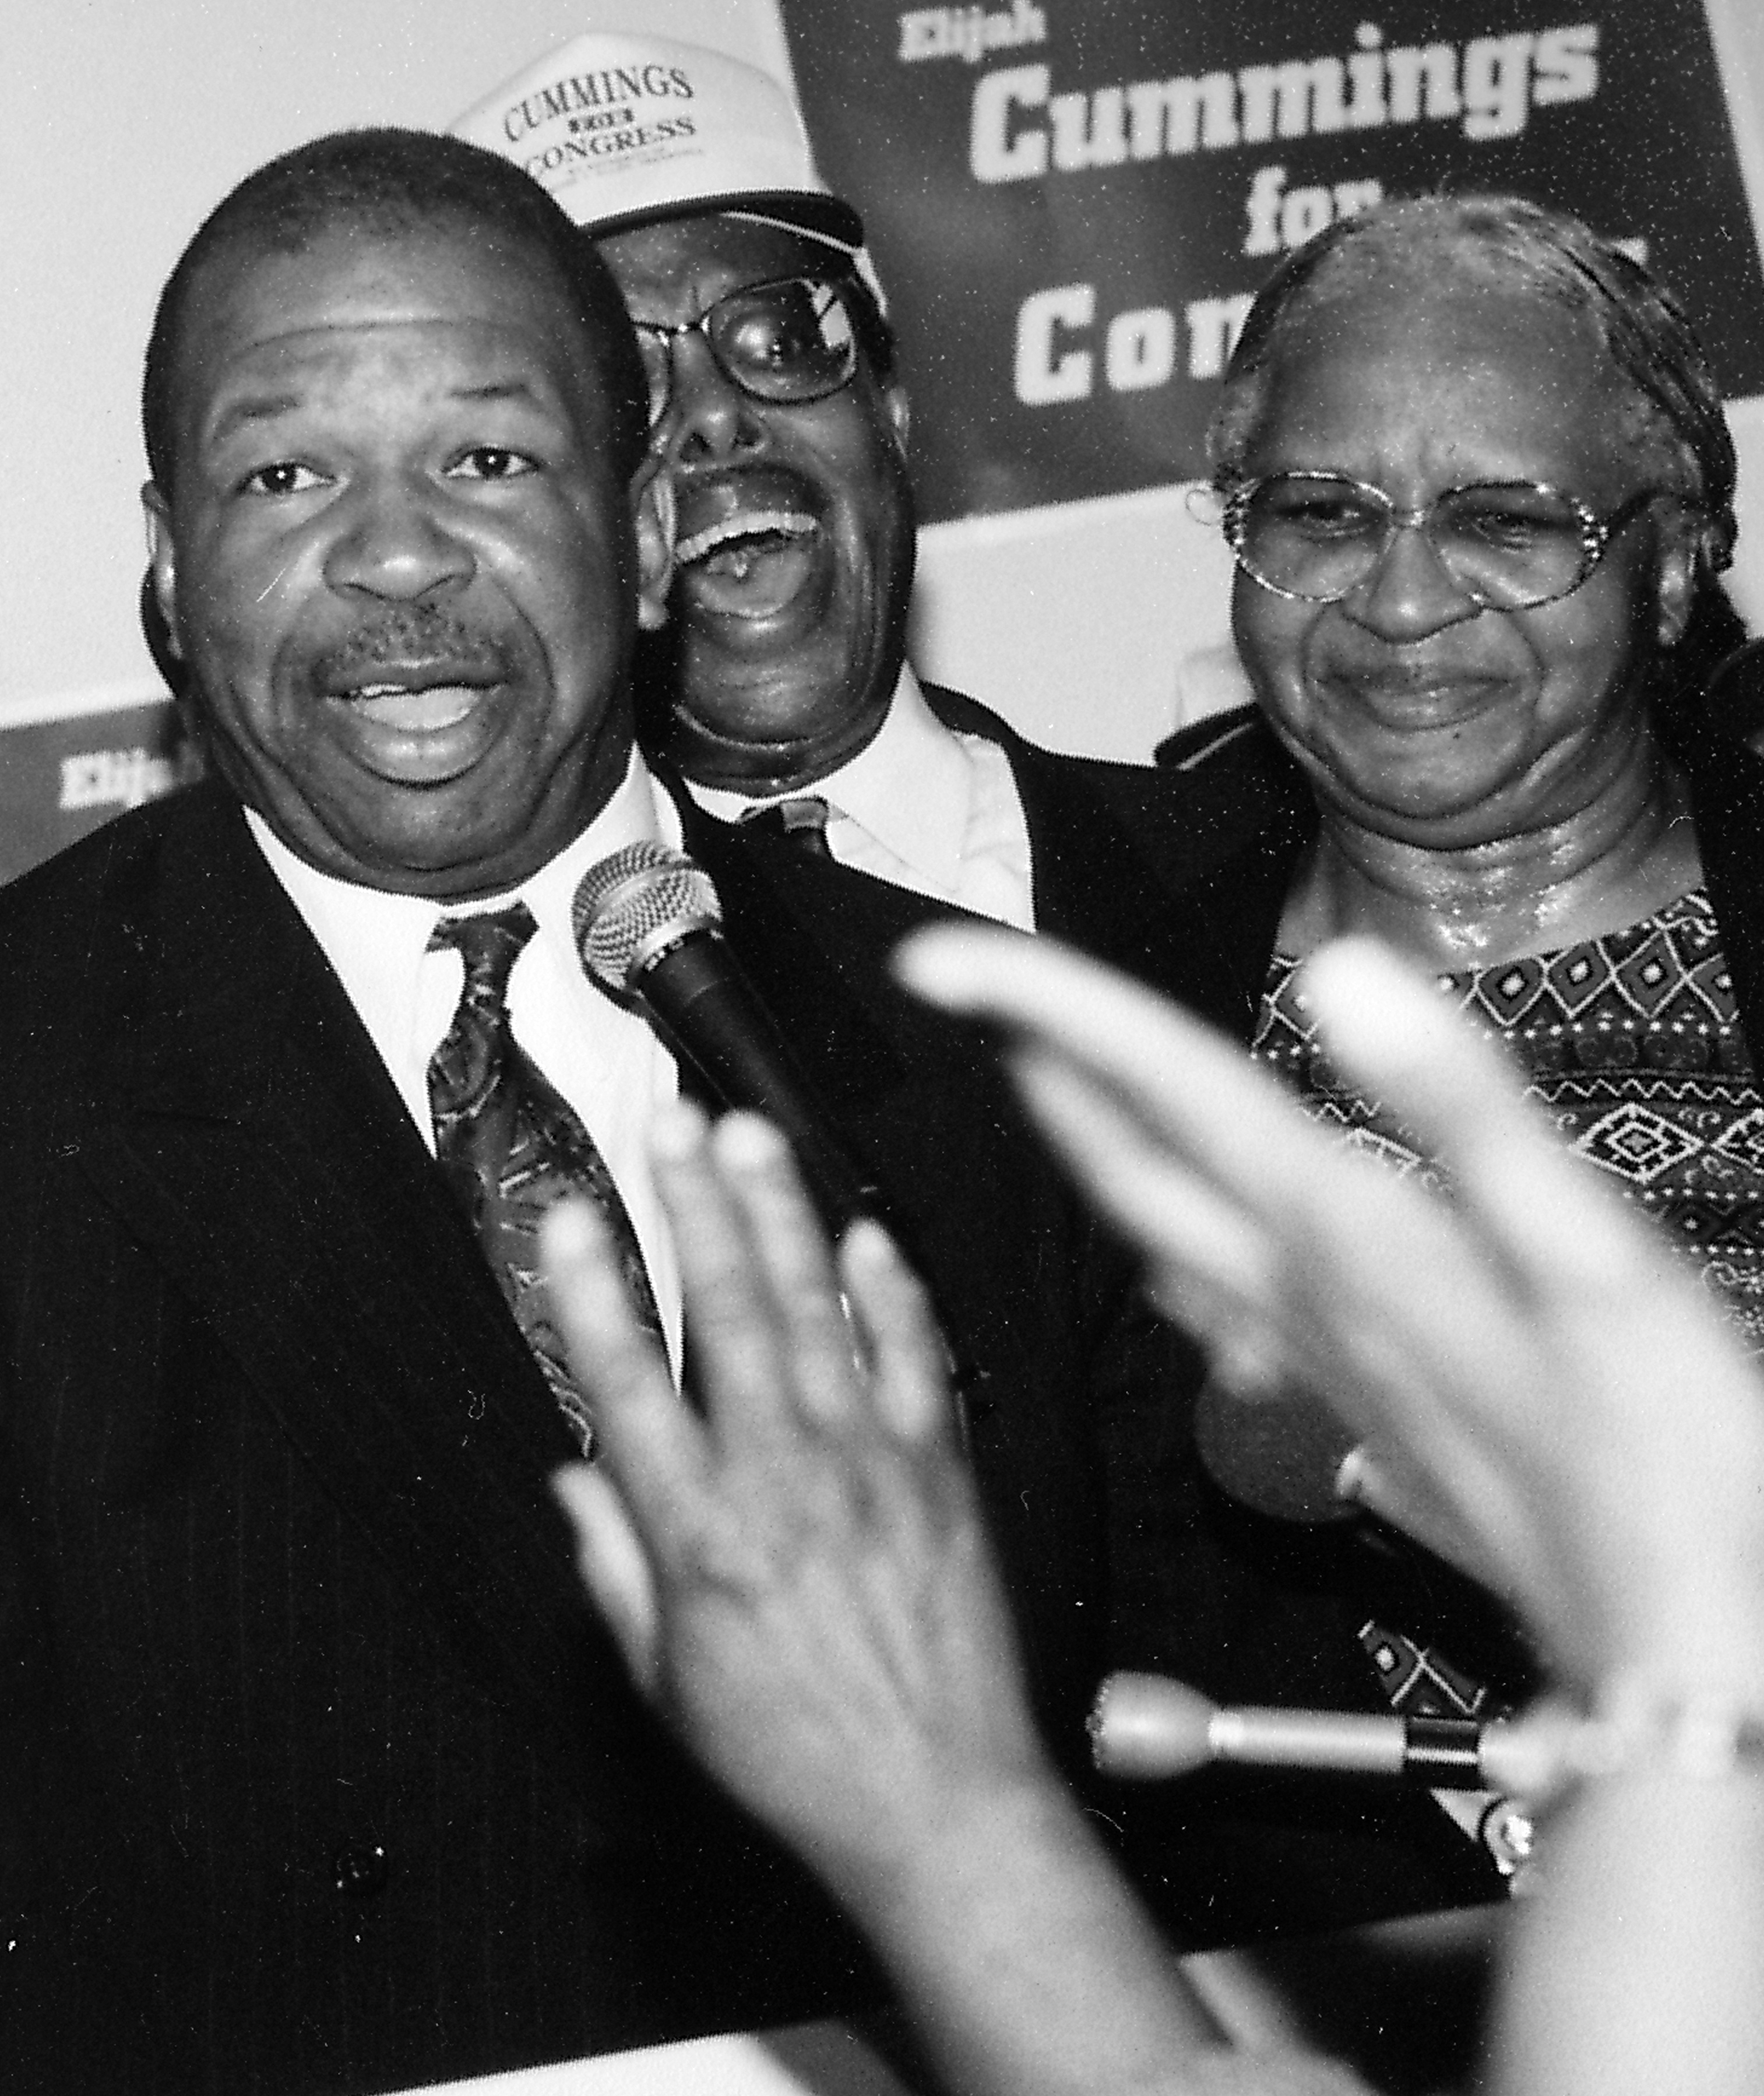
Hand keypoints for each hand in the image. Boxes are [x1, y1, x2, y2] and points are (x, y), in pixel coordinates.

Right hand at [541, 1103, 1059, 1896]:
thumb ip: (614, 1566)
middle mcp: (781, 1481)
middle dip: (694, 1205)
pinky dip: (890, 1293)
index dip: (595, 1290)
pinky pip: (916, 1361)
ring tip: (748, 1135)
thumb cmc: (791, 1753)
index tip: (571, 1214)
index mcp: (697, 1534)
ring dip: (779, 1216)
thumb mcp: (665, 1676)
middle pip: (727, 1313)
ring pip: (817, 1313)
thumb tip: (575, 1477)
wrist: (936, 1803)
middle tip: (669, 1122)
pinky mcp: (941, 1476)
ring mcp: (870, 1467)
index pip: (629, 1384)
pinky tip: (863, 1234)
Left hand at [896, 923, 1763, 1695]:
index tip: (940, 959)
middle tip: (968, 1001)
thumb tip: (1343, 979)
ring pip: (1162, 1236)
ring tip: (1049, 1084)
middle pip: (1131, 1167)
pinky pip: (1226, 1312)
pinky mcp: (1361, 1411)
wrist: (1677, 1659)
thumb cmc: (1659, 1469)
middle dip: (1046, 1067)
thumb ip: (1459, 1109)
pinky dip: (1179, 1249)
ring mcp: (1324, 1363)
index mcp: (1340, 1241)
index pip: (1161, 1090)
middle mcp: (1305, 1301)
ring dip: (1099, 1149)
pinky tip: (1177, 1255)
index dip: (1049, 1009)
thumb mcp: (1585, 1256)